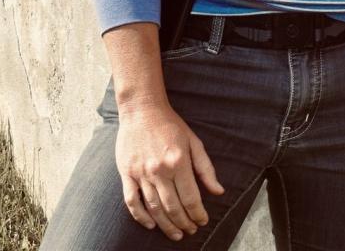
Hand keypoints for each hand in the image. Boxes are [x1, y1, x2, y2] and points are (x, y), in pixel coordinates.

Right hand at [115, 99, 224, 240]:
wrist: (142, 110)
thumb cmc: (171, 125)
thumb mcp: (194, 142)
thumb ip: (206, 168)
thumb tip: (218, 191)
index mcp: (179, 161)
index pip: (191, 197)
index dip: (198, 213)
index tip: (203, 222)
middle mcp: (160, 170)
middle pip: (173, 206)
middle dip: (184, 222)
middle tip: (190, 231)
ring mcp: (141, 173)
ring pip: (154, 207)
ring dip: (166, 225)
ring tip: (176, 234)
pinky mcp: (126, 173)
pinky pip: (132, 201)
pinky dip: (141, 216)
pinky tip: (151, 224)